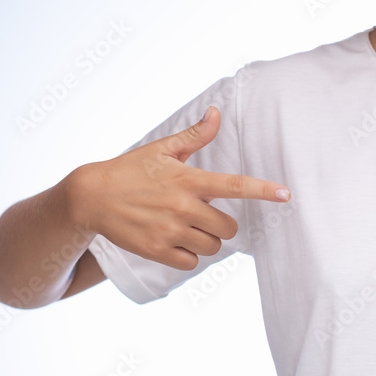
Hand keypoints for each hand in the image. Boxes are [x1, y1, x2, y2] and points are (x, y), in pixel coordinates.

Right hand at [69, 105, 288, 270]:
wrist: (90, 196)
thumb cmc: (131, 170)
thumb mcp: (162, 150)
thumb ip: (195, 136)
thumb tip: (216, 112)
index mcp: (188, 179)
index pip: (235, 185)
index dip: (262, 190)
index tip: (285, 194)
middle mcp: (183, 206)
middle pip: (229, 228)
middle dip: (221, 225)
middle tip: (201, 216)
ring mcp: (170, 230)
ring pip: (212, 247)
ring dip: (205, 241)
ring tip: (184, 227)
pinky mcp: (157, 250)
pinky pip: (192, 263)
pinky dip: (188, 256)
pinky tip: (174, 242)